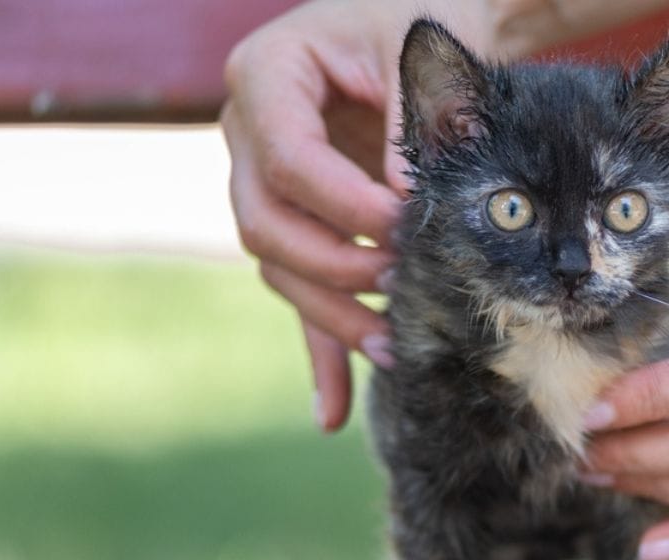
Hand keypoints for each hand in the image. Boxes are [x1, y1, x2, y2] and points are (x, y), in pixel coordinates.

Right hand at [222, 0, 417, 430]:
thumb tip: (407, 216)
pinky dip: (319, 351)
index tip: (406, 228)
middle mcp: (247, 133)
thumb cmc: (421, 27)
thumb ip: (409, 128)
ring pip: (277, 265)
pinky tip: (334, 411)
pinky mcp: (297, 222)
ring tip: (394, 349)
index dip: (346, 203)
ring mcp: (264, 183)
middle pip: (265, 224)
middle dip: (333, 265)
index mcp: (267, 75)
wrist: (416, 33)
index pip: (289, 159)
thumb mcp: (419, 54)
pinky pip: (297, 291)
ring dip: (332, 314)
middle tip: (400, 283)